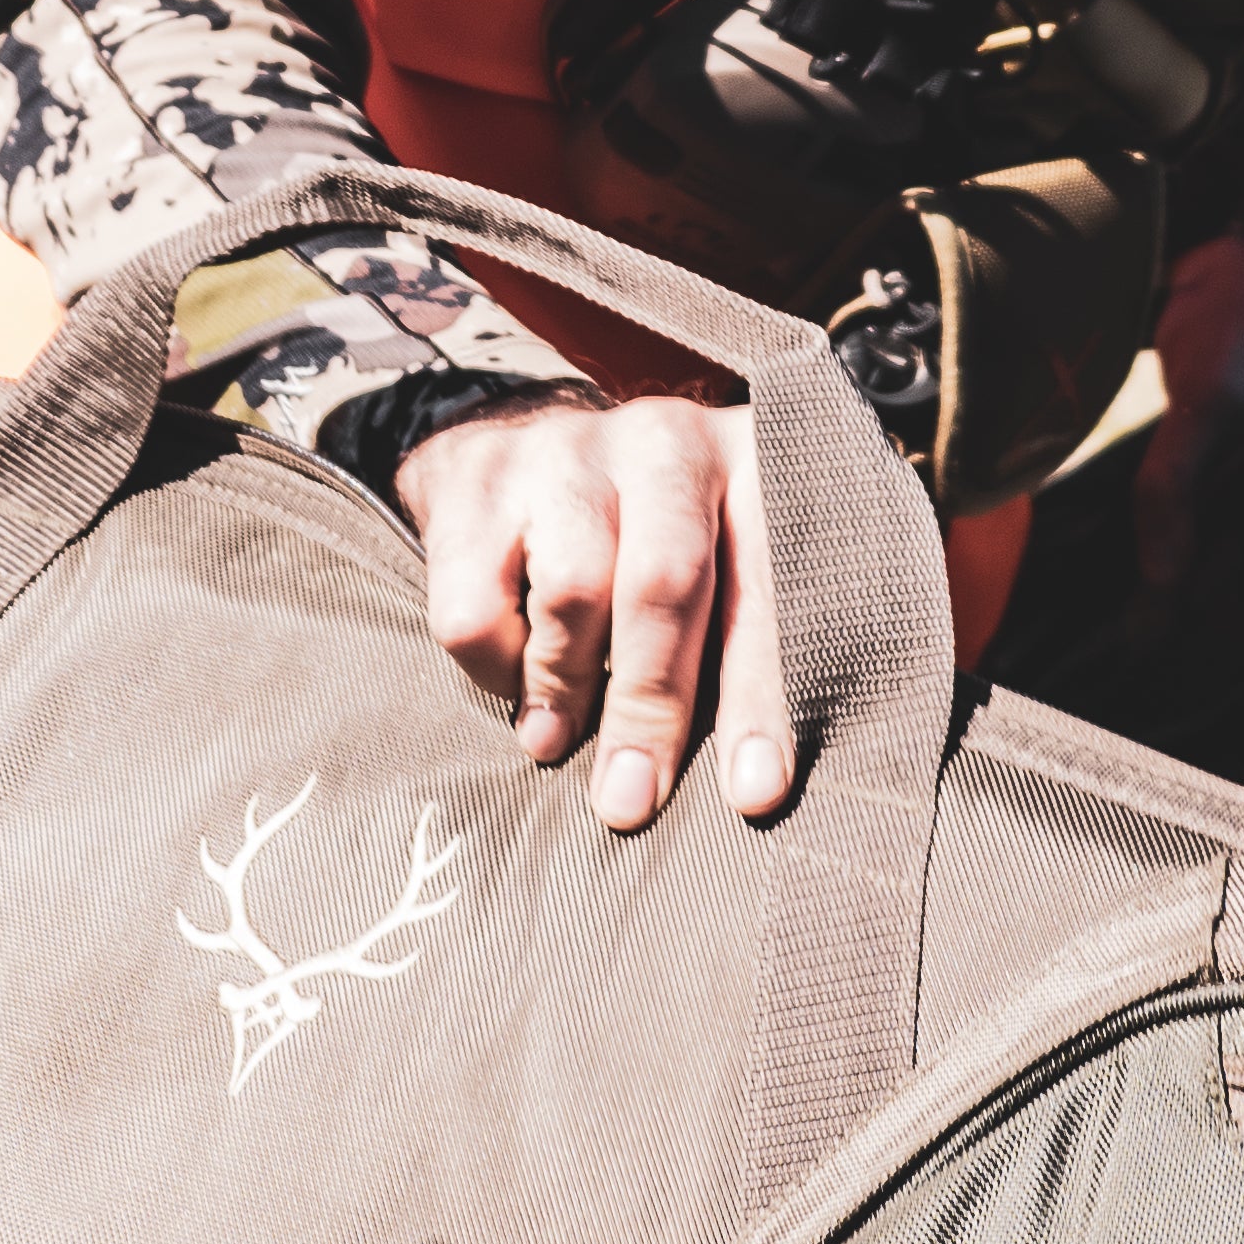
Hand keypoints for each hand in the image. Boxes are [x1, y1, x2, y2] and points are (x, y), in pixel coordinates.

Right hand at [390, 392, 790, 831]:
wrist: (534, 447)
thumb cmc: (663, 543)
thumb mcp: (733, 568)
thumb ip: (750, 648)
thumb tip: (754, 788)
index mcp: (755, 464)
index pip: (768, 583)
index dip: (764, 694)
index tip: (755, 792)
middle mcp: (667, 440)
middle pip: (664, 582)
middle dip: (652, 708)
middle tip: (632, 803)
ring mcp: (568, 450)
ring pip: (572, 589)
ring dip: (566, 688)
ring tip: (558, 741)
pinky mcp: (478, 479)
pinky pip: (476, 606)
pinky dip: (496, 667)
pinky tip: (516, 681)